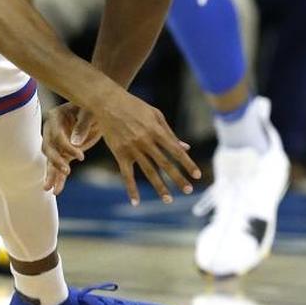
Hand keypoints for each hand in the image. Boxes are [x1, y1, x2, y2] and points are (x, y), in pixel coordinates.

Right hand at [41, 102, 100, 193]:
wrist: (97, 112)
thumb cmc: (93, 107)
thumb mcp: (90, 111)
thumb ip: (83, 124)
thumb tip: (75, 143)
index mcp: (55, 117)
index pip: (57, 136)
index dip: (67, 147)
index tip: (81, 156)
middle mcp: (51, 131)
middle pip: (49, 149)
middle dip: (56, 161)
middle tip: (66, 171)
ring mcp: (57, 144)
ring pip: (50, 161)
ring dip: (51, 174)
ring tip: (49, 189)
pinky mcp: (64, 154)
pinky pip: (58, 167)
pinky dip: (58, 178)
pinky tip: (56, 190)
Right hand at [90, 90, 201, 204]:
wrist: (108, 102)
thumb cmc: (135, 107)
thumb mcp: (156, 115)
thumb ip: (170, 133)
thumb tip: (186, 148)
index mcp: (157, 130)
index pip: (176, 151)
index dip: (188, 164)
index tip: (197, 175)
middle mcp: (146, 141)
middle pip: (165, 164)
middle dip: (178, 178)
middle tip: (188, 190)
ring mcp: (132, 148)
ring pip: (148, 171)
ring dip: (160, 187)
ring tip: (169, 200)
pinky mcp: (119, 153)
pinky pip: (126, 175)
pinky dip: (131, 189)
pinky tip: (136, 202)